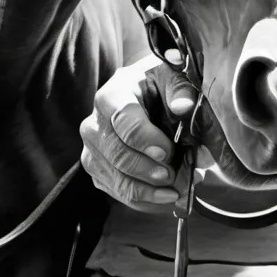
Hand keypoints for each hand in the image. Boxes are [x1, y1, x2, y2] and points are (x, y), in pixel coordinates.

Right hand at [79, 53, 212, 212]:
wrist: (141, 93)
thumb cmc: (157, 84)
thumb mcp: (171, 76)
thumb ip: (180, 90)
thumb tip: (184, 107)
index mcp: (112, 96)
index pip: (124, 121)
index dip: (146, 140)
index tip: (168, 152)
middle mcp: (94, 124)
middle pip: (118, 155)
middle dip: (148, 170)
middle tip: (175, 176)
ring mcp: (92, 150)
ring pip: (117, 179)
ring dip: (150, 191)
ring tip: (179, 191)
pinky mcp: (98, 170)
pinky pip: (119, 192)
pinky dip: (146, 199)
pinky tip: (169, 196)